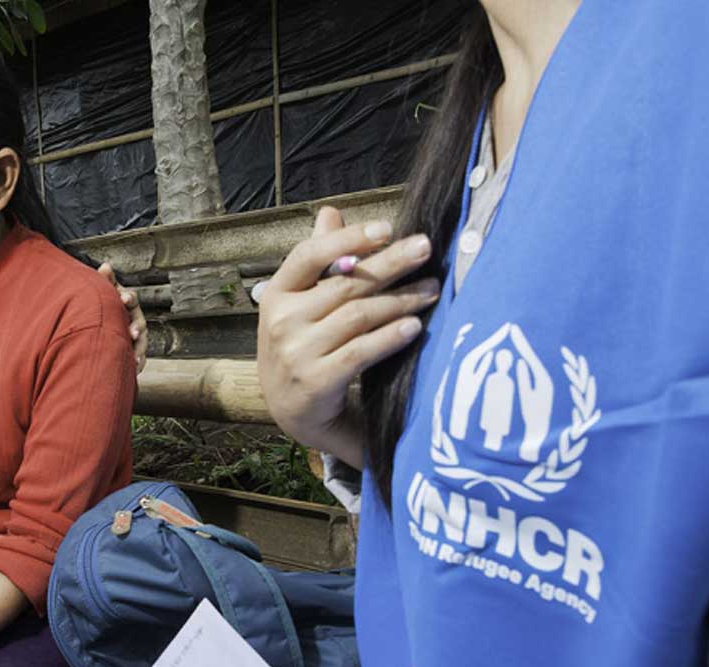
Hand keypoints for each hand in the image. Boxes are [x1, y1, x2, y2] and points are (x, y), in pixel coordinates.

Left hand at [97, 261, 148, 372]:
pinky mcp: (135, 349)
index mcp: (127, 302)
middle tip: (132, 333)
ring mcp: (136, 335)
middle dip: (136, 327)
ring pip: (141, 342)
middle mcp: (135, 318)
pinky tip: (134, 369)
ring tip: (134, 357)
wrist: (105, 326)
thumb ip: (106, 281)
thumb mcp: (105, 292)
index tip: (124, 298)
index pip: (130, 298)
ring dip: (139, 349)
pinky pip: (139, 357)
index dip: (128, 298)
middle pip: (139, 321)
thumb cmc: (106, 304)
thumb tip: (106, 265)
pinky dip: (138, 362)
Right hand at [256, 207, 438, 468]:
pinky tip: (414, 326)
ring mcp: (297, 353)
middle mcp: (281, 321)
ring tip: (433, 289)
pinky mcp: (317, 382)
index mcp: (276, 294)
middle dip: (390, 264)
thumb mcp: (299, 304)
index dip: (347, 239)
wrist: (293, 412)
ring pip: (359, 316)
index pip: (308, 255)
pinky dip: (390, 337)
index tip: (387, 228)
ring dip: (401, 300)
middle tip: (425, 248)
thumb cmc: (303, 346)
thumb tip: (330, 212)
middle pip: (345, 284)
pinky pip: (361, 352)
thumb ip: (318, 260)